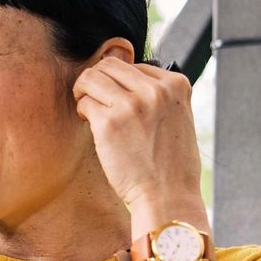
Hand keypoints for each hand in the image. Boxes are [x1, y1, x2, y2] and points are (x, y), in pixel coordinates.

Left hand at [73, 58, 204, 215]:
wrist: (167, 195)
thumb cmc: (170, 163)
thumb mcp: (178, 117)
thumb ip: (158, 96)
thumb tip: (128, 78)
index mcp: (176, 84)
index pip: (134, 65)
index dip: (119, 82)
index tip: (117, 100)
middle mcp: (155, 90)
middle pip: (109, 64)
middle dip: (97, 80)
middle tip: (95, 101)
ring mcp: (132, 104)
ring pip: (91, 77)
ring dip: (84, 91)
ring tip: (91, 111)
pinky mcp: (109, 122)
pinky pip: (84, 102)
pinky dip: (83, 111)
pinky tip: (92, 126)